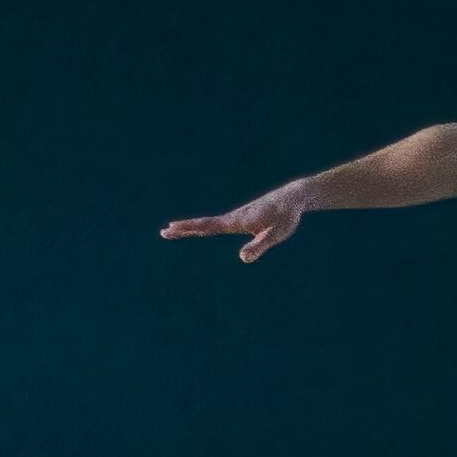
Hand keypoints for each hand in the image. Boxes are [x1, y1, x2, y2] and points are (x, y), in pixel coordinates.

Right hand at [160, 185, 310, 263]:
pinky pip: (218, 224)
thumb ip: (259, 245)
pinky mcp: (242, 218)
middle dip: (183, 229)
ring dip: (191, 227)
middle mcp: (233, 218)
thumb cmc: (286, 217)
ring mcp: (237, 217)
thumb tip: (242, 259)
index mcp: (237, 222)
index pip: (207, 226)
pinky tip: (202, 230)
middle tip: (163, 232)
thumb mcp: (276, 234)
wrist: (293, 197)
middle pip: (203, 224)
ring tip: (175, 230)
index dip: (188, 228)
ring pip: (209, 224)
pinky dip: (204, 226)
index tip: (170, 228)